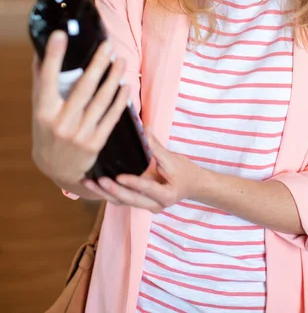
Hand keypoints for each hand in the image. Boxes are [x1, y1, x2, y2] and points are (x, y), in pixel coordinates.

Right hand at [32, 31, 130, 185]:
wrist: (57, 170)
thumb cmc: (47, 131)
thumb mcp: (39, 109)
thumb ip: (41, 82)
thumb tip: (42, 51)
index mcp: (43, 112)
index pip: (47, 80)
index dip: (54, 57)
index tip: (61, 34)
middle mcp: (61, 123)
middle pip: (83, 88)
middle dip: (97, 64)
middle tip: (108, 45)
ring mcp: (79, 134)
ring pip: (101, 101)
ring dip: (113, 78)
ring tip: (120, 60)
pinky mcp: (96, 143)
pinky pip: (111, 117)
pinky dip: (120, 100)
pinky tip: (126, 85)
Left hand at [83, 132, 200, 211]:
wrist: (192, 186)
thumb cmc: (185, 172)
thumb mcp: (173, 159)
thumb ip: (156, 147)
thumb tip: (144, 128)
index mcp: (166, 195)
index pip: (146, 189)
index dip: (133, 183)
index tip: (119, 176)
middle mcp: (154, 205)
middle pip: (130, 200)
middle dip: (112, 190)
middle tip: (97, 181)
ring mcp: (145, 205)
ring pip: (121, 202)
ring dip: (104, 193)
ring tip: (88, 182)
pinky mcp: (138, 201)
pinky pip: (121, 198)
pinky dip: (107, 192)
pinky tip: (93, 184)